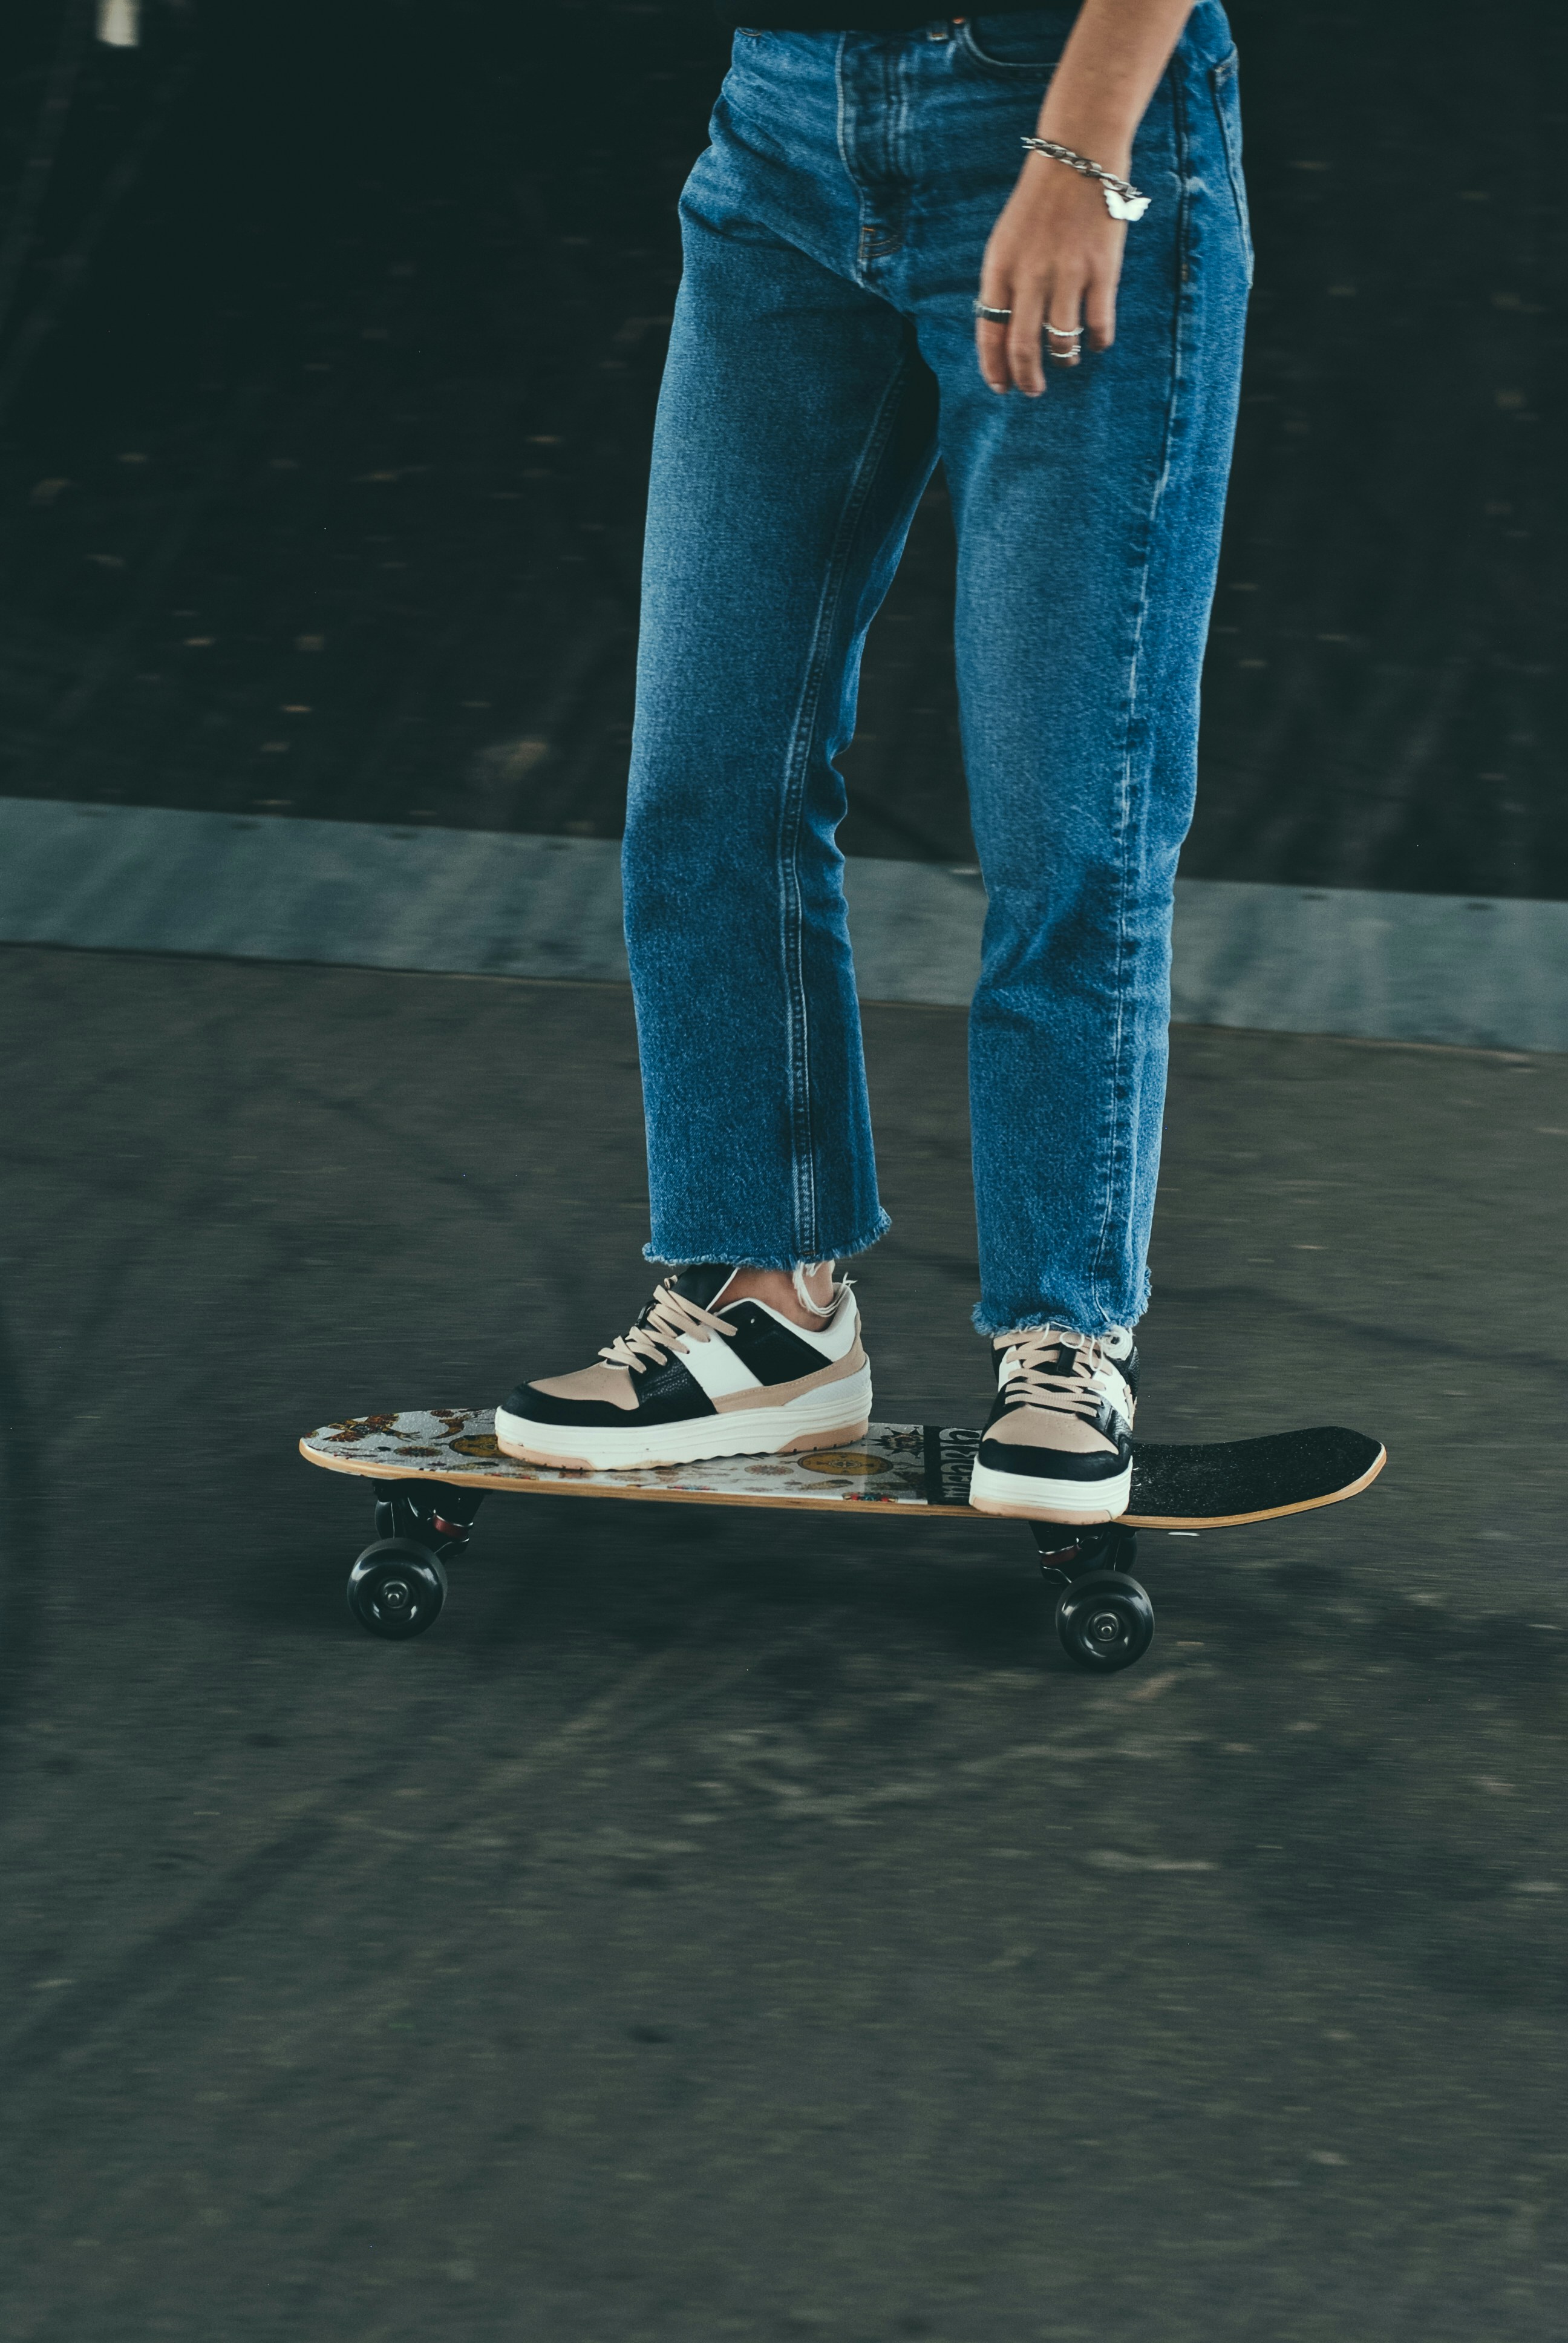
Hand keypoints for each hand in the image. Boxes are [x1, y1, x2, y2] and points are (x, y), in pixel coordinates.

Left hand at [974, 151, 1125, 396]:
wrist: (1079, 155)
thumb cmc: (1040, 200)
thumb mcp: (1007, 240)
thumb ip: (1004, 283)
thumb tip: (1006, 332)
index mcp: (1000, 268)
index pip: (989, 333)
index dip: (994, 368)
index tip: (1001, 387)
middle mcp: (1030, 276)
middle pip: (1022, 347)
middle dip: (1027, 378)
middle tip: (1033, 390)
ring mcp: (1067, 275)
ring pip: (1062, 343)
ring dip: (1064, 360)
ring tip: (1067, 360)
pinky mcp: (1102, 271)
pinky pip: (1098, 325)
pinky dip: (1097, 342)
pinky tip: (1096, 341)